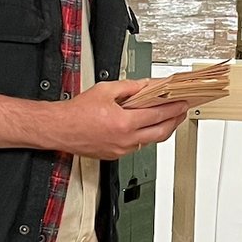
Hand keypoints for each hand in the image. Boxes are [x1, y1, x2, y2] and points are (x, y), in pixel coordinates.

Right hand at [55, 80, 189, 159]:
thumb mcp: (106, 90)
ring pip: (150, 142)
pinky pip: (137, 146)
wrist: (59, 129)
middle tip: (181, 112)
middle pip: (160, 133)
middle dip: (174, 121)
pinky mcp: (116, 155)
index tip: (182, 103)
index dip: (174, 108)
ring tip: (167, 118)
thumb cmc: (76, 112)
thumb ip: (130, 87)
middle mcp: (125, 140)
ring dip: (161, 130)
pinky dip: (145, 136)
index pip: (158, 115)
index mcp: (124, 123)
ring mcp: (121, 150)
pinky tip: (146, 127)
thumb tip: (146, 86)